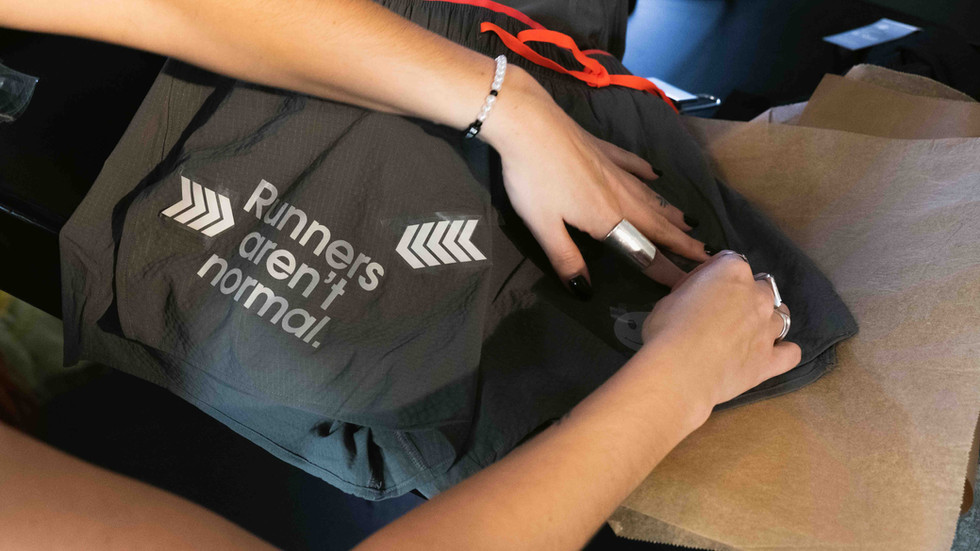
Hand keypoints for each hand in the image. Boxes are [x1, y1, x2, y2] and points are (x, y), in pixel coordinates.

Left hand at [480, 67, 708, 291]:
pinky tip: (656, 175)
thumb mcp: (544, 227)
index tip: (692, 284)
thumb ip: (566, 259)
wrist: (529, 123)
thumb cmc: (533, 179)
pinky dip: (647, 173)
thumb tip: (585, 292)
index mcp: (607, 219)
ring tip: (689, 223)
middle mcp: (621, 195)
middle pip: (657, 224)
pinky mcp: (604, 149)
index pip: (644, 251)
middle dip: (682, 242)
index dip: (667, 270)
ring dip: (670, 213)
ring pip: (650, 196)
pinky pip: (633, 165)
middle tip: (708, 255)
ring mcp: (614, 169)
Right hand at [642, 252, 801, 410]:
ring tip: (745, 334)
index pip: (731, 262)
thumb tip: (699, 294)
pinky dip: (783, 352)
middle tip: (722, 314)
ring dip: (766, 321)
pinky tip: (769, 355)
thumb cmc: (667, 329)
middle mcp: (758, 295)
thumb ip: (694, 289)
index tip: (701, 290)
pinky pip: (791, 353)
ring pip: (781, 316)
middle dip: (746, 297)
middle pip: (762, 287)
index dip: (715, 275)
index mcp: (732, 272)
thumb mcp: (671, 296)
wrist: (679, 371)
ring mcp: (768, 328)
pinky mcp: (771, 360)